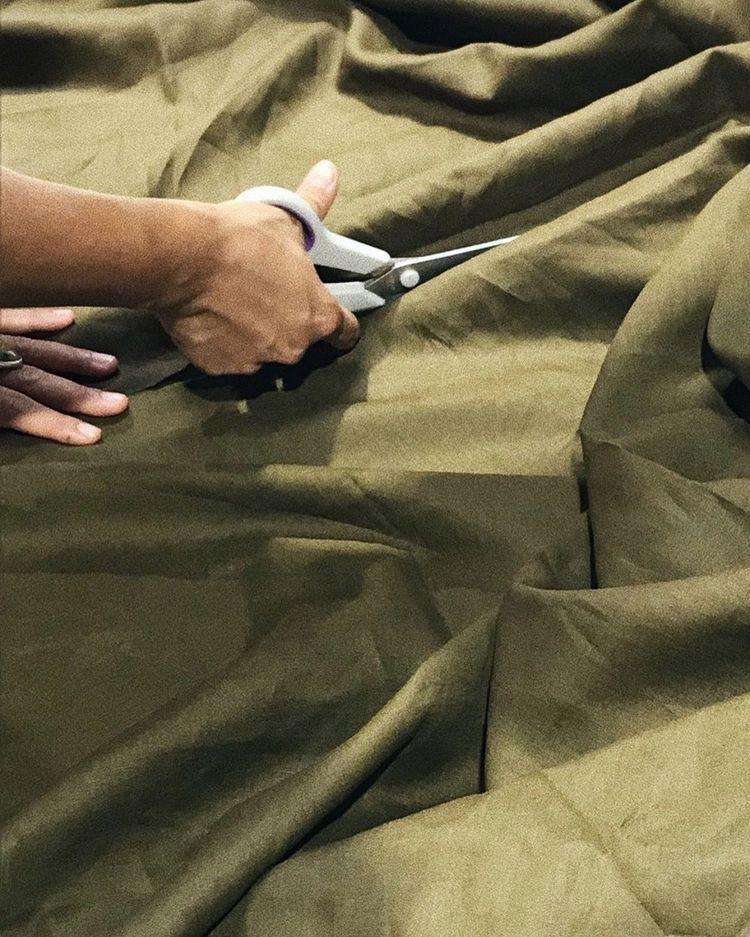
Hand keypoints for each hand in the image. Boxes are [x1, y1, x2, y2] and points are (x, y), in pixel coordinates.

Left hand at [0, 307, 128, 444]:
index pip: (19, 409)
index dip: (56, 423)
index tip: (94, 435)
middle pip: (36, 379)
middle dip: (80, 393)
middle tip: (120, 402)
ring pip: (33, 347)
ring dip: (74, 358)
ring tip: (110, 364)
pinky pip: (10, 317)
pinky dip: (39, 318)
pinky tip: (68, 317)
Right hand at [154, 160, 360, 374]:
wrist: (181, 258)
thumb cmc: (238, 239)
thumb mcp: (284, 218)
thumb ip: (314, 204)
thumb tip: (330, 174)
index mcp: (318, 316)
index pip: (345, 333)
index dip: (342, 325)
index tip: (332, 316)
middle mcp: (293, 347)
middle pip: (301, 341)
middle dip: (288, 321)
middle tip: (265, 292)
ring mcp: (256, 360)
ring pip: (264, 351)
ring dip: (255, 333)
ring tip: (233, 301)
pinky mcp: (221, 366)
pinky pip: (229, 357)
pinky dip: (223, 342)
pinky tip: (212, 315)